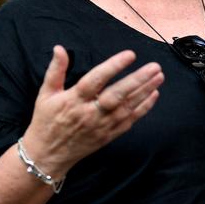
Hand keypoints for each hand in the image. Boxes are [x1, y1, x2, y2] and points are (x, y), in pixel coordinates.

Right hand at [22, 45, 163, 177]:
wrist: (47, 155)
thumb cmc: (46, 121)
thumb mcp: (45, 93)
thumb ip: (55, 70)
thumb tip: (59, 48)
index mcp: (74, 100)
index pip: (96, 80)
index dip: (113, 66)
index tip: (130, 55)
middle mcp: (89, 113)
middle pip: (117, 95)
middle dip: (138, 80)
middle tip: (154, 66)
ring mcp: (101, 126)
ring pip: (127, 107)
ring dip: (145, 91)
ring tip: (159, 76)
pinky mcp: (108, 135)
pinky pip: (129, 121)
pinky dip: (143, 108)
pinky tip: (153, 95)